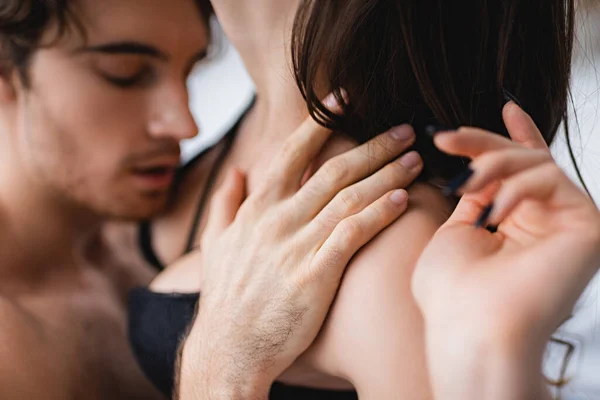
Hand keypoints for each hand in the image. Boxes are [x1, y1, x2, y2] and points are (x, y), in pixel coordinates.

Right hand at [178, 94, 422, 398]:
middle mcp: (277, 219)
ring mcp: (295, 246)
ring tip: (416, 158)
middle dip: (372, 145)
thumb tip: (234, 172)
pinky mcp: (314, 276)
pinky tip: (404, 198)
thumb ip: (223, 204)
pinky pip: (353, 234)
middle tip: (404, 129)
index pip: (292, 152)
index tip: (345, 98)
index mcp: (257, 208)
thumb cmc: (227, 297)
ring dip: (387, 174)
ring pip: (349, 197)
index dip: (320, 122)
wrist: (229, 348)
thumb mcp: (215, 245)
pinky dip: (380, 213)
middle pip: (332, 170)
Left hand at [411, 103, 599, 399]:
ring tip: (465, 183)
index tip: (506, 106)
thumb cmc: (451, 294)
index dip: (515, 137)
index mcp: (514, 227)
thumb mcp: (453, 234)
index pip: (521, 174)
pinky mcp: (589, 227)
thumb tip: (478, 170)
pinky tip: (494, 212)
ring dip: (493, 164)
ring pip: (536, 164)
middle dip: (482, 142)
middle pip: (524, 161)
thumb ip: (472, 200)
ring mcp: (567, 225)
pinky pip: (551, 180)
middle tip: (445, 137)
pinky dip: (517, 188)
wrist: (470, 329)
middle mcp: (544, 224)